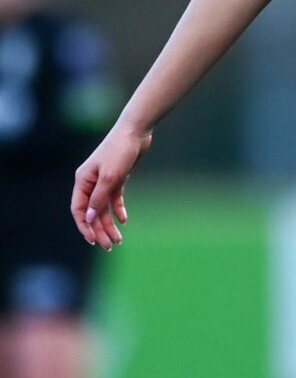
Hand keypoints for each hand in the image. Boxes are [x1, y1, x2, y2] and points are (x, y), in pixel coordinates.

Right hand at [72, 125, 152, 249]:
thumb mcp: (110, 178)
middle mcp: (91, 182)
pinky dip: (118, 209)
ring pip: (103, 207)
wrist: (136, 131)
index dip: (84, 226)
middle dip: (99, 230)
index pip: (78, 209)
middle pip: (92, 212)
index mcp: (83, 180)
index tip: (93, 241)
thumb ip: (98, 199)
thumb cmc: (120, 151)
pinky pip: (114, 198)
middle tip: (110, 246)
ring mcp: (104, 180)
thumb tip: (87, 218)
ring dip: (109, 224)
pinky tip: (123, 220)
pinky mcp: (117, 177)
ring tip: (118, 239)